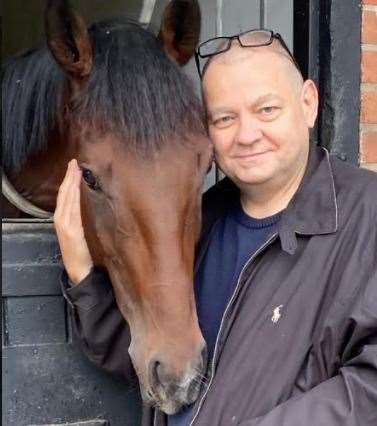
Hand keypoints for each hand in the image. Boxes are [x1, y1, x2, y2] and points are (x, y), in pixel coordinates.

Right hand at [54, 159, 92, 284]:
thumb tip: (82, 203)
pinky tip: (76, 187)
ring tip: (75, 169)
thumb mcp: (78, 231)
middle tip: (74, 162)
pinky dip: (73, 196)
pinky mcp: (71, 230)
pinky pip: (72, 209)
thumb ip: (78, 218)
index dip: (68, 180)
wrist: (79, 269)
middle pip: (64, 194)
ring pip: (67, 199)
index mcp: (62, 219)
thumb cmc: (80, 252)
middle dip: (69, 177)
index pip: (64, 196)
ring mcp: (65, 225)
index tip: (73, 167)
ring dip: (71, 183)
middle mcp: (61, 220)